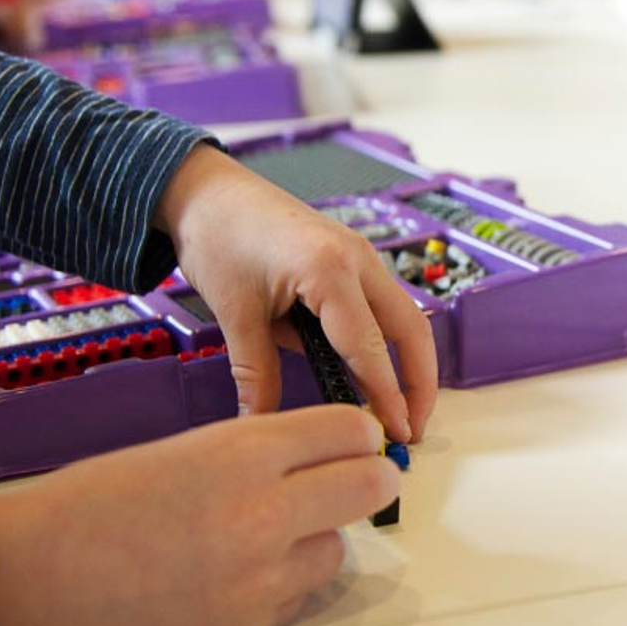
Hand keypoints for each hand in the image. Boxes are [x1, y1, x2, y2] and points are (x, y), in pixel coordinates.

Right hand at [0, 405, 402, 625]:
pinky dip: (278, 584)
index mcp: (243, 453)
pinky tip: (228, 573)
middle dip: (365, 480)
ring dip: (313, 539)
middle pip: (368, 487)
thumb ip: (258, 452)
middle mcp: (263, 514)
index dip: (357, 435)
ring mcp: (261, 578)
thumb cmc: (97, 504)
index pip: (350, 432)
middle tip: (353, 481)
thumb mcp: (186, 450)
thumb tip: (322, 457)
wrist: (40, 576)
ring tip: (255, 535)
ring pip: (336, 549)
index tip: (356, 441)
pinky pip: (298, 597)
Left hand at [154, 147, 435, 440]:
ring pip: (403, 315)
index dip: (386, 396)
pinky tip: (371, 369)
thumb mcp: (235, 314)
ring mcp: (359, 254)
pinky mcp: (351, 256)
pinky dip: (386, 340)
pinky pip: (381, 303)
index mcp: (329, 270)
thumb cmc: (218, 238)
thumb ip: (256, 374)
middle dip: (419, 383)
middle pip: (411, 329)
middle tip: (411, 431)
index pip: (369, 348)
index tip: (394, 435)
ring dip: (408, 362)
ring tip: (398, 408)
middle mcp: (357, 258)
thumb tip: (261, 423)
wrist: (206, 189)